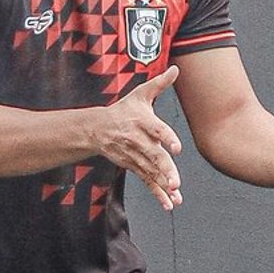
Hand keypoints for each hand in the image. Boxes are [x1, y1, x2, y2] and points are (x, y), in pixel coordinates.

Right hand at [94, 66, 183, 210]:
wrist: (96, 129)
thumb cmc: (124, 110)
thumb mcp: (140, 95)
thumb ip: (160, 84)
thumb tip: (176, 68)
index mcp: (143, 122)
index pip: (157, 130)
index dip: (167, 138)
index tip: (177, 148)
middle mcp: (138, 141)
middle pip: (154, 156)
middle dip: (165, 170)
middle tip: (176, 181)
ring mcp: (135, 156)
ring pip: (151, 172)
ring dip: (163, 185)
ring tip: (176, 195)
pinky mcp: (133, 166)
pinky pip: (147, 182)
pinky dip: (158, 194)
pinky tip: (169, 204)